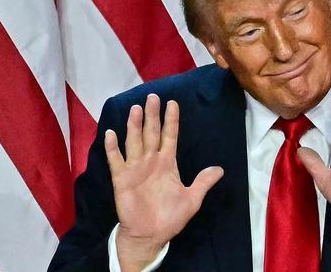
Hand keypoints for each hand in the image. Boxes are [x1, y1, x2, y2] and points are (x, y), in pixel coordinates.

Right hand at [104, 94, 223, 270]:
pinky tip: (111, 133)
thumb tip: (220, 169)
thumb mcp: (192, 199)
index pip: (170, 136)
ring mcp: (135, 169)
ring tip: (135, 108)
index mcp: (167, 163)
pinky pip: (116, 160)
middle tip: (152, 96)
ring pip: (134, 141)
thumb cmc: (170, 217)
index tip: (172, 103)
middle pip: (151, 133)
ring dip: (134, 125)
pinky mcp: (122, 179)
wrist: (150, 235)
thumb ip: (203, 182)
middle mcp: (151, 161)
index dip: (171, 120)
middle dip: (152, 115)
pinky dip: (113, 148)